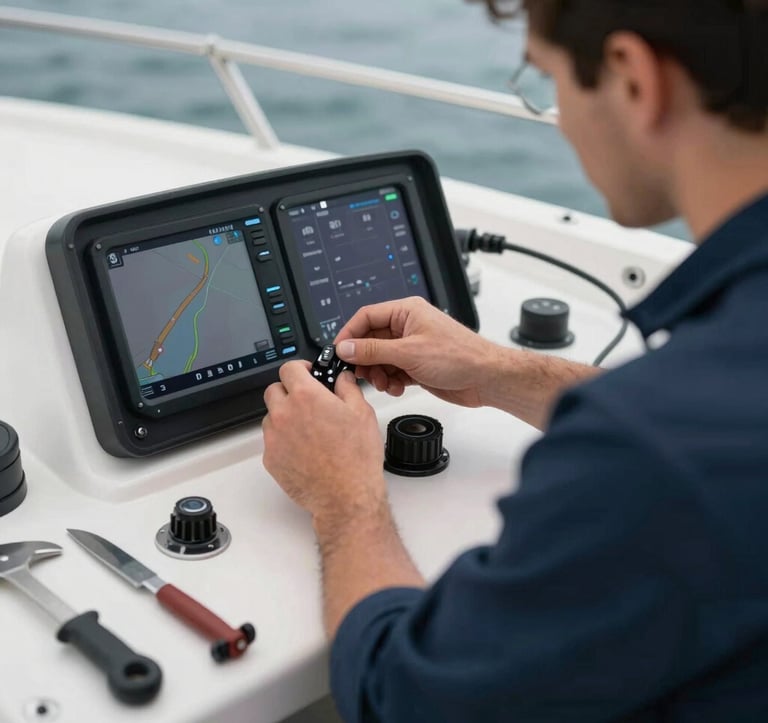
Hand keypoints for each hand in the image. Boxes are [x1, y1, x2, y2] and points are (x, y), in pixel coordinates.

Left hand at [262, 360, 386, 526]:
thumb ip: (348, 388)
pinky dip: (283, 441)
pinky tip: (304, 450)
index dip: (299, 368)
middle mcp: (284, 414)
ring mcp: (274, 438)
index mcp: (306, 397)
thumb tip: (342, 379)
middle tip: (307, 402)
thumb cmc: (356, 459)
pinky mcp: (270, 459)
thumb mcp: (362, 414)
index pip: (289, 368)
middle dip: (289, 391)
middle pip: (274, 390)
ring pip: (271, 416)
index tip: (306, 373)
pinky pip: (272, 441)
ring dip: (284, 417)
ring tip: (308, 431)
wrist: (346, 497)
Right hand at [335, 296, 500, 406]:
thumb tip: (346, 348)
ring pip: (380, 359)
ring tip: (385, 383)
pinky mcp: (417, 365)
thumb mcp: (408, 352)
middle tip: (362, 374)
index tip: (339, 352)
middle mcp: (408, 326)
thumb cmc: (460, 356)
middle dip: (365, 360)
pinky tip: (397, 388)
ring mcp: (412, 346)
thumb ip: (373, 350)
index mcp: (406, 312)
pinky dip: (391, 381)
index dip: (350, 334)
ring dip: (378, 374)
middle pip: (371, 340)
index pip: (366, 316)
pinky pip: (392, 371)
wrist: (485, 378)